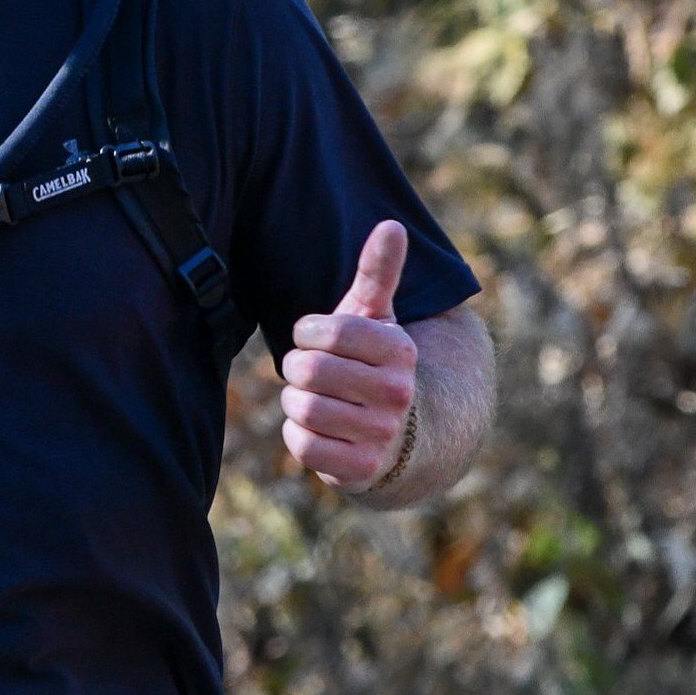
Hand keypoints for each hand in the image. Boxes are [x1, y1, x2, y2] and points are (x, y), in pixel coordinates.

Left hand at [281, 220, 417, 491]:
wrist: (396, 435)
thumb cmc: (371, 364)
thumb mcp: (376, 317)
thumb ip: (378, 273)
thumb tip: (392, 225)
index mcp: (400, 351)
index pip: (329, 330)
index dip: (308, 332)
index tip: (314, 336)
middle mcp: (397, 393)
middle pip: (309, 370)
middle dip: (297, 368)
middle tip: (309, 371)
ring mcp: (381, 435)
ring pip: (302, 408)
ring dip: (295, 401)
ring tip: (314, 399)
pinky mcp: (359, 470)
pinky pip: (303, 446)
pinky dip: (298, 435)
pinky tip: (317, 428)